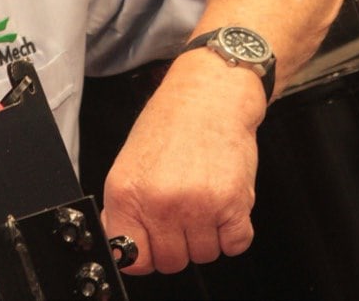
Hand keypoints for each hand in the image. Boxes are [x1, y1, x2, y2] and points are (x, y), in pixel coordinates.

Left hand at [99, 50, 265, 274]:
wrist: (210, 96)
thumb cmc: (172, 123)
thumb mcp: (130, 162)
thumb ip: (124, 207)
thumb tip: (123, 244)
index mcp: (127, 193)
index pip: (132, 259)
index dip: (146, 254)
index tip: (153, 244)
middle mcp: (160, 203)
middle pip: (171, 262)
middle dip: (179, 243)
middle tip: (183, 213)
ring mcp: (198, 205)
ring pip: (204, 255)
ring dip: (208, 236)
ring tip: (204, 200)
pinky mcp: (233, 203)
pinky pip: (235, 245)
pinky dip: (233, 232)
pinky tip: (224, 204)